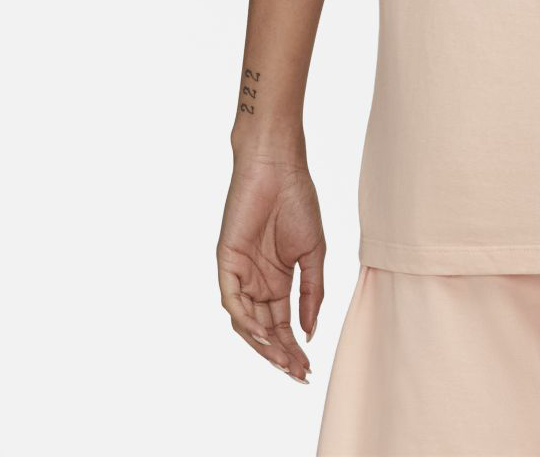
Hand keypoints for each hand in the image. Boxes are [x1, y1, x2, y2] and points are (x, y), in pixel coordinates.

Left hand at [217, 152, 326, 379]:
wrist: (279, 166)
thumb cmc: (298, 200)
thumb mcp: (313, 252)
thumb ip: (312, 292)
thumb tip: (310, 330)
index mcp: (276, 280)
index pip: (282, 324)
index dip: (293, 347)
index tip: (308, 368)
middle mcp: (256, 281)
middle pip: (264, 329)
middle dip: (280, 353)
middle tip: (298, 373)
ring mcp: (240, 273)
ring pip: (246, 321)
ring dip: (263, 344)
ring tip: (283, 361)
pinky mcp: (226, 262)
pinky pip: (232, 299)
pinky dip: (246, 320)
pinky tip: (264, 335)